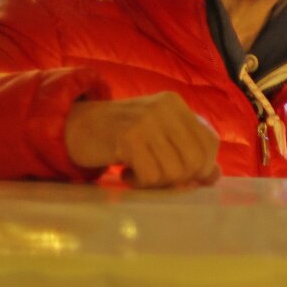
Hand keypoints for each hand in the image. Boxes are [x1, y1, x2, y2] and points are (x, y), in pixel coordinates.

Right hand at [63, 92, 221, 186]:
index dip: (204, 166)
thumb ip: (185, 150)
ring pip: (174, 171)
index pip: (209, 141)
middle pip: (195, 160)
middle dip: (181, 178)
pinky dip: (140, 183)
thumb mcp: (156, 135)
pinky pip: (151, 176)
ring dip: (157, 183)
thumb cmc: (119, 134)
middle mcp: (164, 108)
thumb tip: (213, 177)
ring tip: (139, 173)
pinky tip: (126, 173)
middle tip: (159, 178)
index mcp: (175, 104)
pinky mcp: (128, 138)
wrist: (73, 126)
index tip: (189, 178)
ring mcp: (146, 121)